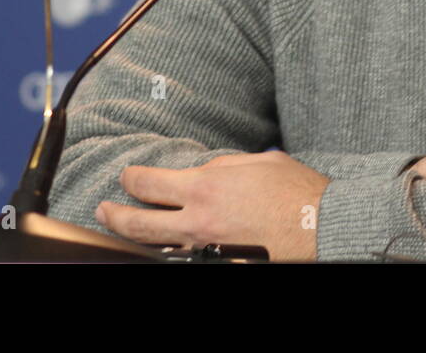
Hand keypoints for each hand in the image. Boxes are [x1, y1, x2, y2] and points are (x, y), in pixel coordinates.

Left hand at [94, 150, 329, 260]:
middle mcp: (199, 221)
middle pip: (139, 224)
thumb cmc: (297, 192)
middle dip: (115, 216)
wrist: (322, 227)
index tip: (128, 177)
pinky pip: (187, 259)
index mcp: (206, 188)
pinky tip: (165, 250)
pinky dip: (172, 253)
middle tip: (103, 210)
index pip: (150, 184)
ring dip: (137, 239)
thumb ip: (224, 165)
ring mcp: (208, 250)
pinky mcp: (221, 264)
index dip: (132, 179)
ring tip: (124, 234)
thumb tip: (206, 170)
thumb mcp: (259, 162)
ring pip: (157, 248)